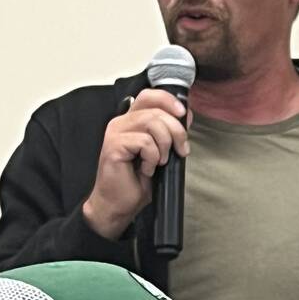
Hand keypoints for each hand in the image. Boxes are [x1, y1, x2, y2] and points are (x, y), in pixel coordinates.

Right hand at [83, 89, 189, 239]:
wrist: (119, 203)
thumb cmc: (137, 180)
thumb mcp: (161, 151)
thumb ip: (169, 131)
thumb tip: (185, 115)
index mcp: (132, 120)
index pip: (150, 96)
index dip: (169, 100)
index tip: (183, 114)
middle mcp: (122, 122)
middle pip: (156, 110)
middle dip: (176, 130)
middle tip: (180, 150)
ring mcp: (115, 132)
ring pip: (152, 123)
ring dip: (164, 145)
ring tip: (159, 161)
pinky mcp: (113, 145)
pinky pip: (144, 142)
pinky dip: (152, 158)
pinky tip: (146, 168)